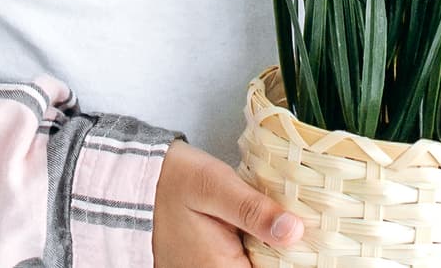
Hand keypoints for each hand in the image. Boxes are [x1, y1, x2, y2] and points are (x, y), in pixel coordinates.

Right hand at [154, 140, 304, 267]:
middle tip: (289, 225)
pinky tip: (261, 234)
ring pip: (254, 267)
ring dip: (269, 254)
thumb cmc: (174, 181)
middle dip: (282, 255)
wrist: (137, 183)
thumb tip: (294, 231)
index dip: (293, 259)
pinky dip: (255, 253)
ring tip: (276, 226)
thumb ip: (253, 210)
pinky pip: (240, 265)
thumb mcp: (215, 186)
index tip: (303, 236)